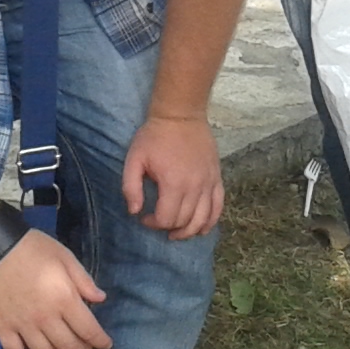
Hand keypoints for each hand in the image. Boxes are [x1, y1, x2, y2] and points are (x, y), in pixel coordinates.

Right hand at [0, 228, 110, 348]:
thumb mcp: (65, 256)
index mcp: (64, 299)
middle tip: (86, 346)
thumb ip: (84, 280)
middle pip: (68, 345)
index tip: (106, 344)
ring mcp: (23, 325)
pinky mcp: (3, 327)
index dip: (100, 340)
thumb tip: (100, 299)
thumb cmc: (33, 248)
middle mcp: (45, 318)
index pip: (88, 330)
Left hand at [122, 115, 223, 238]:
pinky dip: (211, 221)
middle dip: (169, 227)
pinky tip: (202, 229)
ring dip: (190, 231)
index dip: (153, 223)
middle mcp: (195, 186)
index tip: (144, 217)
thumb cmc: (154, 136)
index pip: (167, 218)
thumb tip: (135, 212)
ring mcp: (209, 183)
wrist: (181, 115)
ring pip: (203, 218)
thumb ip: (131, 187)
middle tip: (158, 221)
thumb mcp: (134, 159)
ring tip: (177, 233)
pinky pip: (218, 206)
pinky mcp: (216, 178)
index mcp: (174, 183)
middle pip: (184, 221)